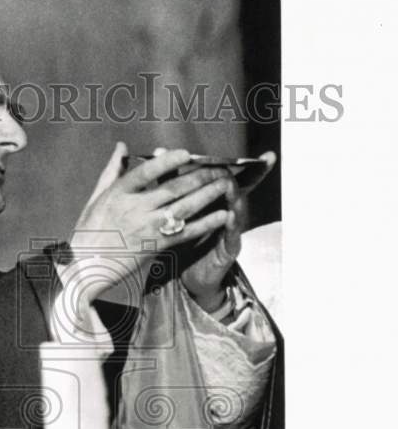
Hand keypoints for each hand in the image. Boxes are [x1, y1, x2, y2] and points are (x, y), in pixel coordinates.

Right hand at [68, 142, 230, 307]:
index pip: (146, 172)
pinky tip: (221, 215)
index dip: (167, 161)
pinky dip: (205, 224)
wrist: (85, 267)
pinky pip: (184, 233)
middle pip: (173, 189)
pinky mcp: (154, 246)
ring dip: (207, 195)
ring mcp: (145, 229)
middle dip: (199, 176)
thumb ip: (111, 171)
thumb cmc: (88, 231)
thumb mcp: (96, 197)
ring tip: (225, 184)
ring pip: (183, 208)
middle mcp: (134, 209)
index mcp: (118, 194)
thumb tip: (122, 146)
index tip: (187, 153)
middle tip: (219, 167)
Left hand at [179, 151, 275, 311]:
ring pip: (237, 212)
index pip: (236, 180)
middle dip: (241, 177)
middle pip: (239, 192)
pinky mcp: (229, 251)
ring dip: (234, 198)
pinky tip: (229, 216)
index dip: (253, 168)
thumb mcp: (181, 210)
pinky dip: (230, 226)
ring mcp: (232, 233)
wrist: (190, 277)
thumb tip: (159, 151)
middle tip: (231, 165)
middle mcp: (231, 215)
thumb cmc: (188, 240)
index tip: (268, 155)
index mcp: (221, 203)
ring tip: (230, 185)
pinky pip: (231, 237)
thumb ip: (174, 183)